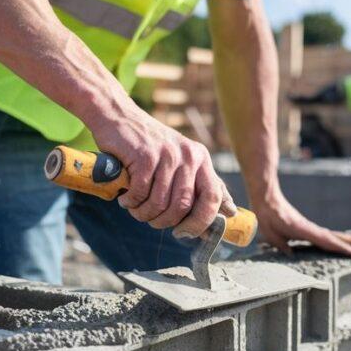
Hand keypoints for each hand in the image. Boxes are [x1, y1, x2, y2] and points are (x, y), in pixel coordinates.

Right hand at [92, 109, 235, 237]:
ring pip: (159, 203)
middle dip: (165, 222)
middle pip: (183, 205)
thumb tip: (231, 212)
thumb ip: (204, 185)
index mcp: (201, 159)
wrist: (120, 117)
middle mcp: (189, 155)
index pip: (213, 197)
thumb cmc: (150, 146)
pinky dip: (130, 202)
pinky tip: (125, 198)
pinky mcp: (144, 155)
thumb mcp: (182, 161)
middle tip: (152, 221)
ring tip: (135, 209)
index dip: (201, 222)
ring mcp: (167, 154)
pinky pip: (140, 193)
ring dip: (144, 214)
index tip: (184, 233)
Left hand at [252, 189, 350, 256]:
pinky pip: (321, 234)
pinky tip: (334, 242)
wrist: (267, 199)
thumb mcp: (270, 234)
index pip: (325, 240)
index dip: (339, 247)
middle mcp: (309, 228)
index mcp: (303, 230)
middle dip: (348, 240)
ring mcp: (308, 227)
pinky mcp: (304, 226)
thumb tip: (292, 255)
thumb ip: (281, 245)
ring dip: (343, 238)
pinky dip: (331, 238)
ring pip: (329, 234)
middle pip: (332, 236)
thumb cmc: (267, 216)